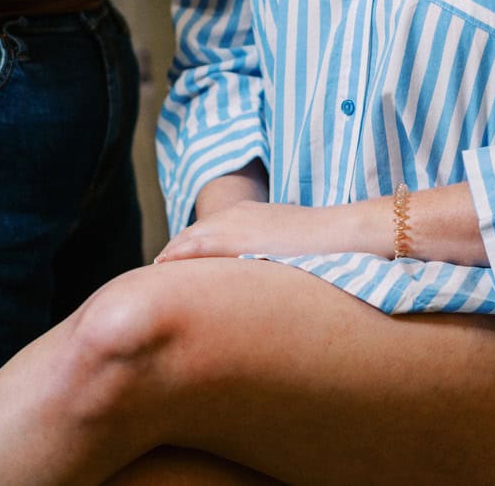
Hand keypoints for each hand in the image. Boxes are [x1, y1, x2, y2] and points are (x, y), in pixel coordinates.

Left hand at [155, 198, 381, 262]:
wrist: (344, 232)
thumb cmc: (326, 244)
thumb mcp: (291, 244)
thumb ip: (270, 254)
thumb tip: (265, 273)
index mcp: (247, 216)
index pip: (206, 234)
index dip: (187, 251)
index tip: (171, 270)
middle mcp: (235, 216)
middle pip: (191, 236)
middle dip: (172, 257)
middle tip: (153, 277)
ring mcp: (235, 225)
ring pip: (188, 242)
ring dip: (169, 259)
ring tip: (150, 279)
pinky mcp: (237, 239)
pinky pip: (195, 249)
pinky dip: (176, 260)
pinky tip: (161, 274)